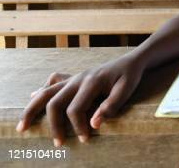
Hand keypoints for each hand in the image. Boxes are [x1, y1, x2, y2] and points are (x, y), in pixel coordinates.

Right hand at [16, 54, 144, 146]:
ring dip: (33, 109)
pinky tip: (33, 98)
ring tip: (22, 126)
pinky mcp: (73, 78)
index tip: (85, 139)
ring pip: (46, 92)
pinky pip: (52, 83)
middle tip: (58, 143)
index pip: (75, 108)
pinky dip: (41, 92)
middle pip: (54, 102)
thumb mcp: (127, 90)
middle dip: (53, 125)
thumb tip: (94, 123)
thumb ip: (112, 105)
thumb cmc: (129, 76)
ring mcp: (73, 77)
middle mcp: (78, 79)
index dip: (78, 126)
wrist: (130, 61)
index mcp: (91, 82)